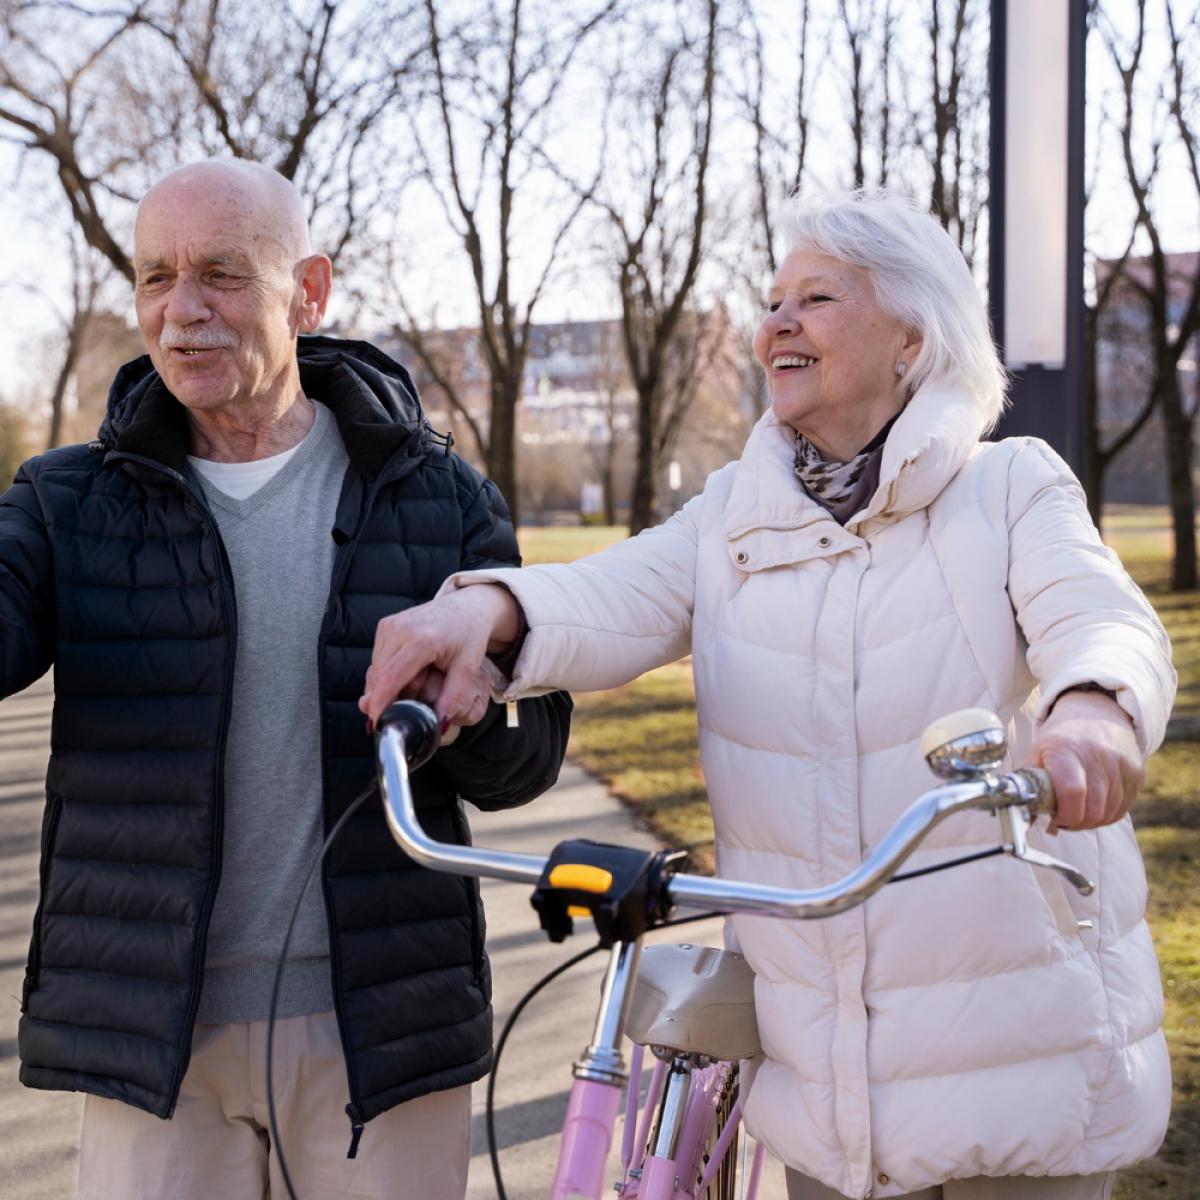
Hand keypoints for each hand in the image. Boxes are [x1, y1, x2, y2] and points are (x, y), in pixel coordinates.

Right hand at [359, 584, 520, 727]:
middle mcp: (399, 629)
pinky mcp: (384, 626)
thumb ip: (454, 697)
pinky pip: (378, 661)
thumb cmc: (469, 634)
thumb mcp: (469, 667)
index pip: (390, 678)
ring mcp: (389, 626)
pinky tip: (407, 676)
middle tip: (404, 712)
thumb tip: (439, 724)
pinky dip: (387, 675)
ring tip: (416, 685)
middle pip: (380, 677)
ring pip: (376, 670)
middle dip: (386, 699)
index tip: (377, 724)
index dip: (381, 703)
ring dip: (387, 687)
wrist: (465, 607)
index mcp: (421, 639)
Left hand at [1027, 690, 1144, 832]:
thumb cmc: (1061, 739)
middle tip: (1065, 819)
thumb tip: (1024, 816)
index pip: (1073, 792)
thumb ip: (1031, 784)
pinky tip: (1094, 805)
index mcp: (1066, 750)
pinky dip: (1108, 814)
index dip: (1065, 815)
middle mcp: (1098, 755)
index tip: (1055, 818)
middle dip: (1077, 823)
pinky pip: (1123, 808)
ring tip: (1078, 811)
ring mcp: (1122, 764)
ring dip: (1092, 821)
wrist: (1095, 712)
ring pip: (1109, 814)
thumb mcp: (1038, 752)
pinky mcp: (1137, 773)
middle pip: (1093, 810)